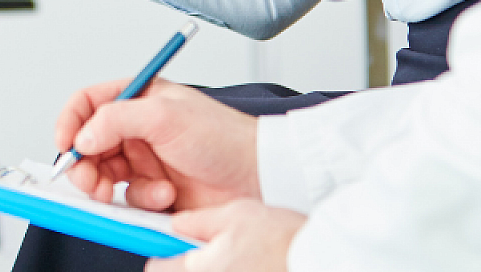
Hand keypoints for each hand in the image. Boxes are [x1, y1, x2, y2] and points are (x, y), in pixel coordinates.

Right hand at [58, 78, 258, 212]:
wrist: (258, 177)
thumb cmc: (225, 138)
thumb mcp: (165, 115)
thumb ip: (116, 119)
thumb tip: (83, 135)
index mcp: (139, 99)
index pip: (88, 103)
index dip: (70, 122)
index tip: (66, 145)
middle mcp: (138, 128)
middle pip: (89, 143)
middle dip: (85, 163)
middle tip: (89, 179)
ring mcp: (146, 160)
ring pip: (104, 174)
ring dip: (109, 185)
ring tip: (120, 192)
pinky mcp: (155, 188)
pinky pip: (129, 197)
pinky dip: (141, 199)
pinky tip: (164, 195)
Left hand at [147, 201, 303, 271]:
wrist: (324, 258)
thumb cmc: (284, 240)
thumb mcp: (234, 214)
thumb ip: (197, 221)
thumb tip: (176, 224)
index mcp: (199, 269)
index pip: (155, 269)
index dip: (162, 254)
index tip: (171, 247)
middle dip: (191, 265)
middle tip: (214, 251)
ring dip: (217, 268)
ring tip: (240, 257)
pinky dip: (237, 270)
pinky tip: (254, 265)